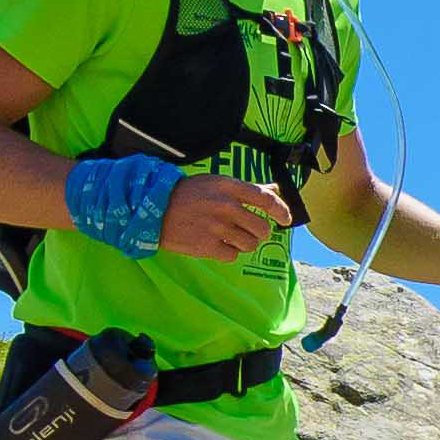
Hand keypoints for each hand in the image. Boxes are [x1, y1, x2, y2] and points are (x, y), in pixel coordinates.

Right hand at [161, 172, 293, 259]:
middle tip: (245, 229)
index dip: (281, 211)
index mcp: (229, 188)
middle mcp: (225, 207)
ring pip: (250, 244)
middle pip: (262, 228)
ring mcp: (216, 227)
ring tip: (228, 236)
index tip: (285, 219)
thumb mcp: (217, 183)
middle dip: (258, 232)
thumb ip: (247, 189)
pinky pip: (233, 256)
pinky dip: (228, 252)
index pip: (265, 200)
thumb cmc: (188, 195)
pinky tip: (217, 243)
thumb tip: (275, 191)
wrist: (154, 209)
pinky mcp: (207, 246)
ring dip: (244, 243)